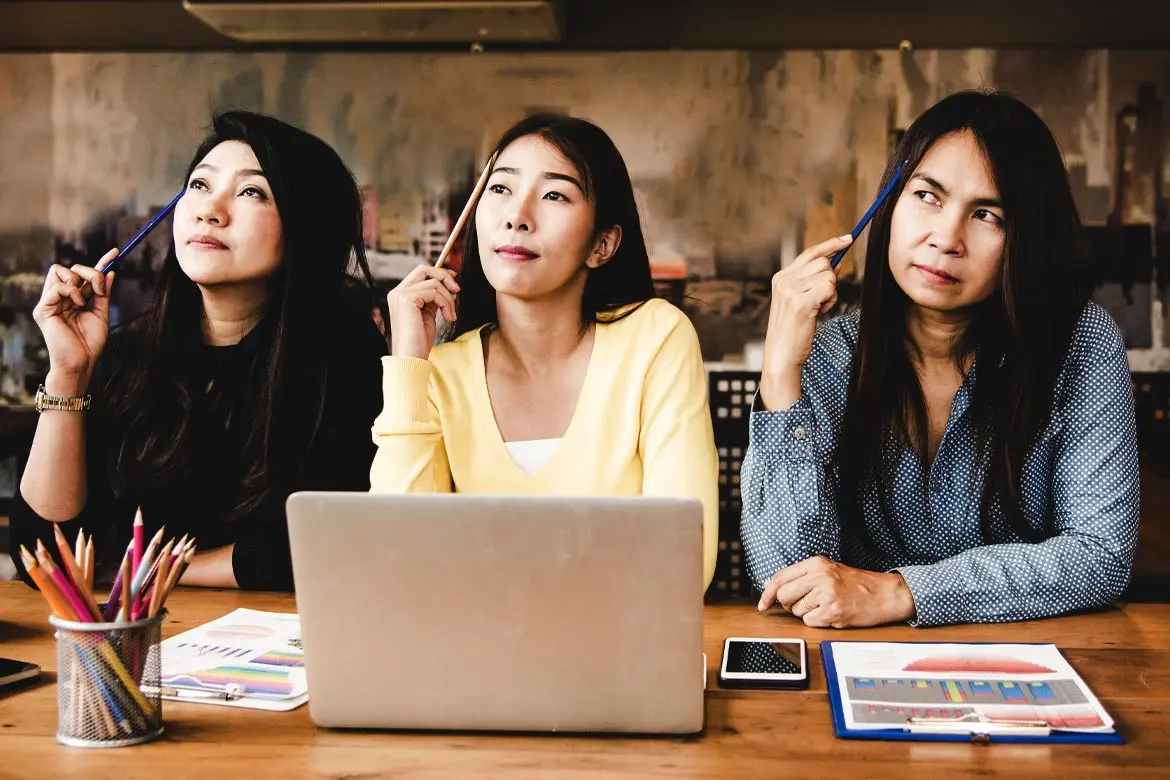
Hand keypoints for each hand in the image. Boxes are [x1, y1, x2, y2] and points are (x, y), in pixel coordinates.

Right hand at [31, 248, 118, 390]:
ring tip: (83, 301)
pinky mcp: (43, 308)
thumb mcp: (101, 313)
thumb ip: (103, 293)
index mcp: (74, 298)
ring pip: (60, 271)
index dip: (100, 262)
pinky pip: (56, 285)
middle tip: (98, 290)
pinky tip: (76, 303)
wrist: (82, 362)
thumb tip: (111, 272)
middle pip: (71, 268)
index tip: (115, 252)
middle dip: (90, 273)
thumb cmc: (90, 342)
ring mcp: (50, 302)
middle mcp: (60, 297)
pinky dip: (70, 291)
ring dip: (78, 281)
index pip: (84, 275)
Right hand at [386, 264, 459, 358]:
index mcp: (400, 295)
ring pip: (433, 283)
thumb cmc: (419, 341)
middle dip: (444, 276)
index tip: (454, 280)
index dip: (439, 273)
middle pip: (424, 269)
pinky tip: (448, 317)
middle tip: (458, 290)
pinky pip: (434, 292)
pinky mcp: (407, 299)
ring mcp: (400, 295)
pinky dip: (445, 303)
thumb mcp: (428, 314)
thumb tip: (446, 284)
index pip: (420, 273)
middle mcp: (397, 292)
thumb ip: (432, 298)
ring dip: (448, 298)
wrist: (411, 358)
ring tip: (450, 315)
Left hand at [757, 555, 915, 627]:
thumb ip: (803, 576)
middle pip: (784, 595)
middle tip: (805, 603)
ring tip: (825, 606)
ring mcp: (826, 594)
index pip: (780, 577)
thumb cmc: (856, 584)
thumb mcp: (828, 570)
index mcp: (816, 564)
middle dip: (789, 604)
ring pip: (796, 611)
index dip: (768, 593)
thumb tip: (773, 587)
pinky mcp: (833, 611)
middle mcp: (820, 576)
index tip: (763, 604)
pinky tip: (831, 614)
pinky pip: (809, 622)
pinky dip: (817, 622)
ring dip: (807, 613)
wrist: (884, 594)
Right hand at [758, 234, 851, 409]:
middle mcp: (784, 280)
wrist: (781, 355)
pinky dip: (830, 300)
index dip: (830, 245)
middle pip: (823, 262)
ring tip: (817, 308)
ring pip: (829, 275)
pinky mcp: (801, 301)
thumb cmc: (793, 331)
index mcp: (781, 277)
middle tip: (822, 300)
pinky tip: (818, 312)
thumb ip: (812, 281)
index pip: (810, 253)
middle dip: (831, 280)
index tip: (848, 239)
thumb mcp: (799, 301)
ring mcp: (791, 290)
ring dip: (831, 292)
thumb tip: (835, 263)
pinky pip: (829, 288)